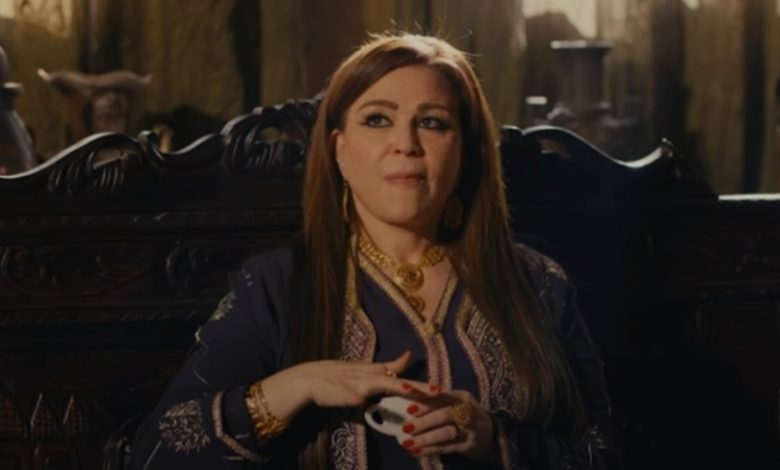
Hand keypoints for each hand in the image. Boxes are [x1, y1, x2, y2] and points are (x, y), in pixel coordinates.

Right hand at [291, 351, 436, 407]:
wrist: (309, 379)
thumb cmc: (335, 378)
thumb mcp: (361, 372)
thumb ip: (382, 370)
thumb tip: (402, 362)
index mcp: (372, 371)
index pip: (398, 372)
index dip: (418, 380)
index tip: (437, 387)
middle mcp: (368, 375)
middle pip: (397, 379)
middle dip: (417, 386)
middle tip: (437, 391)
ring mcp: (358, 384)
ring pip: (380, 384)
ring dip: (395, 386)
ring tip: (410, 390)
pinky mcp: (346, 394)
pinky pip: (355, 398)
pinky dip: (358, 399)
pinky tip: (359, 401)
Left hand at [399, 390, 497, 462]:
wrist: (490, 434)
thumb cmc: (464, 415)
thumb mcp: (455, 403)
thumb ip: (436, 401)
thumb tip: (407, 401)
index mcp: (462, 396)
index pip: (443, 396)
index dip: (426, 402)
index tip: (409, 409)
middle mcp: (469, 410)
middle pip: (446, 414)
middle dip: (425, 421)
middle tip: (406, 427)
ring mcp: (471, 429)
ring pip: (446, 433)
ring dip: (426, 438)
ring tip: (408, 443)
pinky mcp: (469, 446)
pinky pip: (447, 448)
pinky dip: (431, 450)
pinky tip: (417, 452)